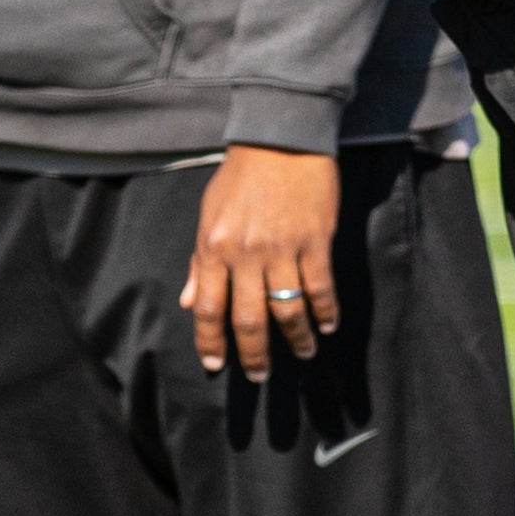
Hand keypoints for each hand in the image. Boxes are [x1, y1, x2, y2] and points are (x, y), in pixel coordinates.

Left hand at [182, 144, 342, 375]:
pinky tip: (327, 324)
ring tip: (304, 352)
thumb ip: (198, 261)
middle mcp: (245, 254)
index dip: (210, 340)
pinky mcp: (315, 241)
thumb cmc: (240, 177)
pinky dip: (325, 311)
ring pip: (287, 309)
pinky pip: (320, 287)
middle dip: (254, 354)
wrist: (281, 139)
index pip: (206, 306)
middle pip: (247, 319)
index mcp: (213, 247)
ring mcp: (282, 249)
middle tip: (259, 375)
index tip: (215, 363)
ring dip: (296, 338)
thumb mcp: (208, 215)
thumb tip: (188, 301)